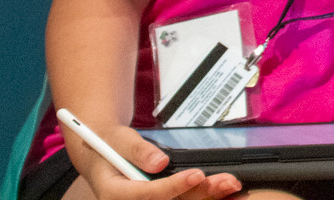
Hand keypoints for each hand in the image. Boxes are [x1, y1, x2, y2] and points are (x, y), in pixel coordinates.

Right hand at [65, 121, 239, 199]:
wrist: (103, 154)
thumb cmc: (110, 146)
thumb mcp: (118, 140)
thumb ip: (137, 150)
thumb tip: (159, 162)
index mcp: (113, 193)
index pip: (145, 194)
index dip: (173, 186)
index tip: (196, 174)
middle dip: (198, 193)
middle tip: (225, 181)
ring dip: (205, 196)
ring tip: (229, 184)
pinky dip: (202, 195)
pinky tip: (222, 192)